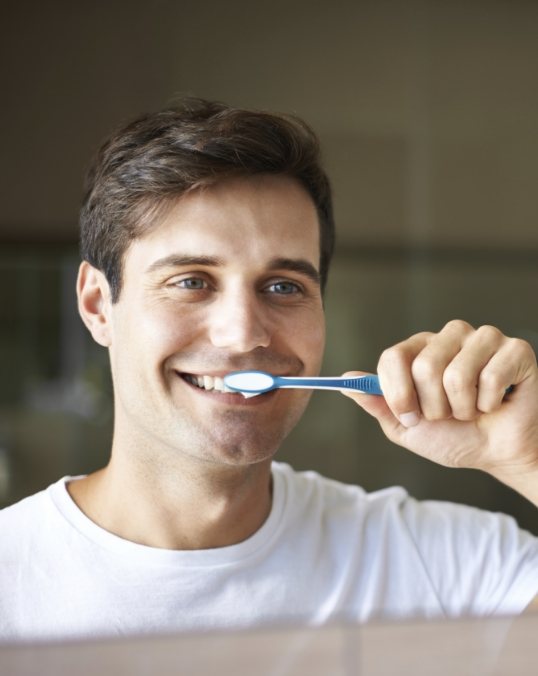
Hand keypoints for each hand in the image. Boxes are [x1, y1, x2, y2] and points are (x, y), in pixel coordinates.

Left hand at [342, 320, 537, 504]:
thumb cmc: (453, 436)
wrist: (497, 453)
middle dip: (434, 406)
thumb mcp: (405, 427)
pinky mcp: (514, 350)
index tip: (409, 416)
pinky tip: (495, 402)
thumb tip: (346, 381)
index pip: (393, 357)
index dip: (398, 393)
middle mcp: (448, 336)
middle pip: (424, 366)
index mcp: (419, 349)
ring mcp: (482, 338)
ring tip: (472, 409)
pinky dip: (490, 403)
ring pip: (456, 374)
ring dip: (463, 407)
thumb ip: (378, 404)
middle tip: (448, 414)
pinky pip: (491, 376)